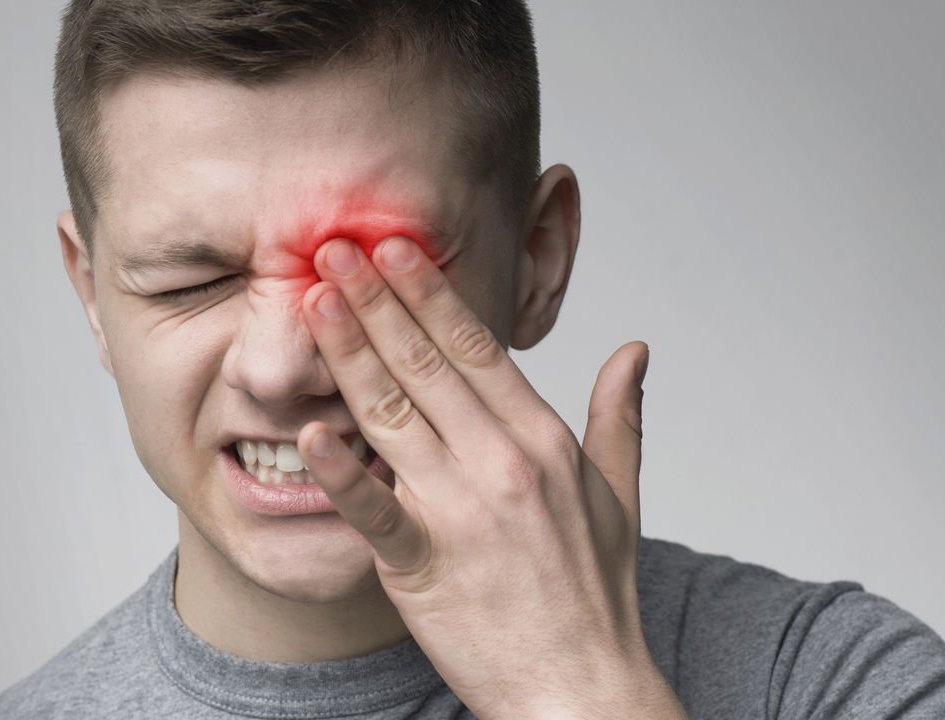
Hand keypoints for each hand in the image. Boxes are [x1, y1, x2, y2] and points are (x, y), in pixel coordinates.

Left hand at [295, 236, 686, 718]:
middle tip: (335, 247)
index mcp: (543, 439)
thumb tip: (634, 350)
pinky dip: (341, 472)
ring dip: (349, 352)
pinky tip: (309, 431)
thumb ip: (619, 415)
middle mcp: (503, 463)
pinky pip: (375, 510)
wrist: (581, 690)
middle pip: (426, 364)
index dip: (430, 292)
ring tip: (314, 300)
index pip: (477, 347)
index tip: (396, 247)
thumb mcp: (620, 495)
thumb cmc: (594, 595)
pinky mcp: (426, 565)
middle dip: (376, 299)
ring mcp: (464, 512)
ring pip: (393, 413)